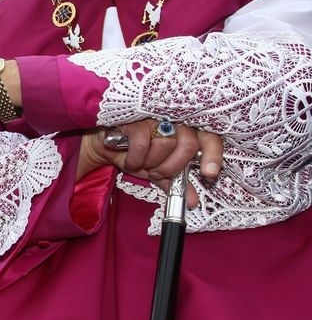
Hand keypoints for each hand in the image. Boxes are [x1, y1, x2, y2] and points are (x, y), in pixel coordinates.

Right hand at [81, 119, 222, 207]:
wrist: (104, 145)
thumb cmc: (135, 154)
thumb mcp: (158, 172)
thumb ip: (176, 185)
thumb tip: (193, 202)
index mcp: (186, 134)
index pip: (210, 139)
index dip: (213, 155)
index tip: (209, 174)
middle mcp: (174, 122)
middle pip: (188, 143)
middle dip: (172, 166)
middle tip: (157, 172)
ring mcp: (154, 117)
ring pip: (166, 143)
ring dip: (150, 162)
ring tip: (141, 163)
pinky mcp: (135, 118)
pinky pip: (142, 143)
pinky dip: (135, 158)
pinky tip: (129, 159)